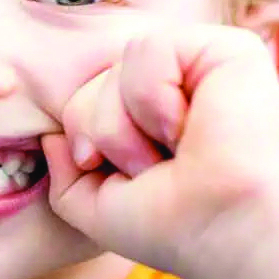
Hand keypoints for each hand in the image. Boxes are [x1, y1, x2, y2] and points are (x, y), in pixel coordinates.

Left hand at [43, 23, 278, 278]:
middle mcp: (177, 88)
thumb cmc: (172, 227)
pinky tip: (189, 125)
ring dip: (129, 124)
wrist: (225, 230)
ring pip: (114, 68)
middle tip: (156, 168)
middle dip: (105, 135)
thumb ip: (64, 172)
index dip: (88, 144)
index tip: (129, 180)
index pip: (81, 103)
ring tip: (176, 149)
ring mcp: (201, 66)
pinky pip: (147, 50)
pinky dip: (154, 98)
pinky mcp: (227, 48)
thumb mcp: (96, 206)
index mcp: (152, 119)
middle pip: (90, 85)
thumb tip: (52, 136)